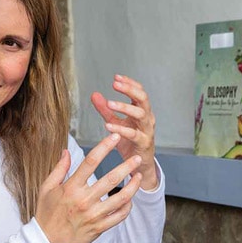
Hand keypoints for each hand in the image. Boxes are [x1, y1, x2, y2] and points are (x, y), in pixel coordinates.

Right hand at [35, 133, 143, 242]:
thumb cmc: (46, 213)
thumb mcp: (47, 188)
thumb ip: (59, 169)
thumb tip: (66, 150)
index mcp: (71, 188)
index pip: (90, 162)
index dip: (104, 147)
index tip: (115, 137)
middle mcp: (83, 200)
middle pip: (110, 179)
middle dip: (126, 166)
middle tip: (137, 157)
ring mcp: (93, 215)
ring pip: (120, 199)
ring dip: (133, 186)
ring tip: (139, 176)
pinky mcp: (99, 228)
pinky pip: (119, 216)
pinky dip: (128, 207)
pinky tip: (131, 198)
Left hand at [90, 74, 158, 190]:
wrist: (139, 165)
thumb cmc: (129, 142)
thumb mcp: (115, 122)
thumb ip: (106, 109)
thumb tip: (94, 94)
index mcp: (142, 111)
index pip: (139, 91)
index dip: (129, 83)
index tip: (116, 77)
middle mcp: (147, 118)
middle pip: (143, 98)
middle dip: (130, 89)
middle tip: (115, 84)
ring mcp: (147, 131)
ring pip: (141, 114)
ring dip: (125, 107)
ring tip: (110, 103)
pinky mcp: (144, 144)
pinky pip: (134, 134)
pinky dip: (121, 129)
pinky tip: (108, 126)